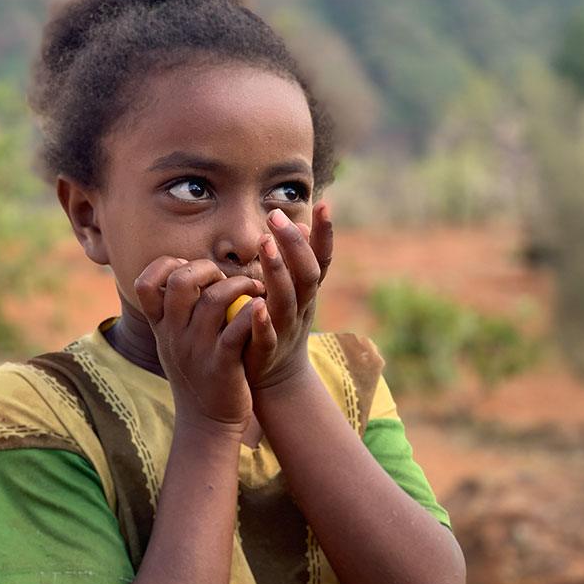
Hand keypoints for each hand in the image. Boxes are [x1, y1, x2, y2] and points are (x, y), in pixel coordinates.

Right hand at [134, 257, 263, 429]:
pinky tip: (262, 306)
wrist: (207, 422)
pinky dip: (252, 313)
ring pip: (214, 300)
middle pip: (181, 283)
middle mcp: (175, 335)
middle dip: (207, 268)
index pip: (145, 283)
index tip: (189, 268)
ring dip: (239, 285)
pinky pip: (236, 330)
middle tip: (224, 277)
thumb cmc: (197, 373)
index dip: (166, 265)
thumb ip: (177, 310)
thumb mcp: (175, 341)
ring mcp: (197, 350)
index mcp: (161, 327)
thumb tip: (186, 269)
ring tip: (255, 288)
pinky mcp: (222, 365)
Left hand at [232, 201, 332, 389]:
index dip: (325, 234)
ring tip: (265, 242)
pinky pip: (267, 335)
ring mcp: (286, 329)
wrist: (276, 380)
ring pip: (287, 299)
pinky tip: (257, 305)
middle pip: (307, 274)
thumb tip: (300, 225)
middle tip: (275, 215)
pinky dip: (264, 320)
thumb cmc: (279, 326)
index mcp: (307, 292)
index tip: (324, 204)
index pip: (321, 259)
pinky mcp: (267, 351)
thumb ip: (296, 263)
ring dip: (277, 270)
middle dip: (294, 244)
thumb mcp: (293, 292)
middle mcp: (302, 308)